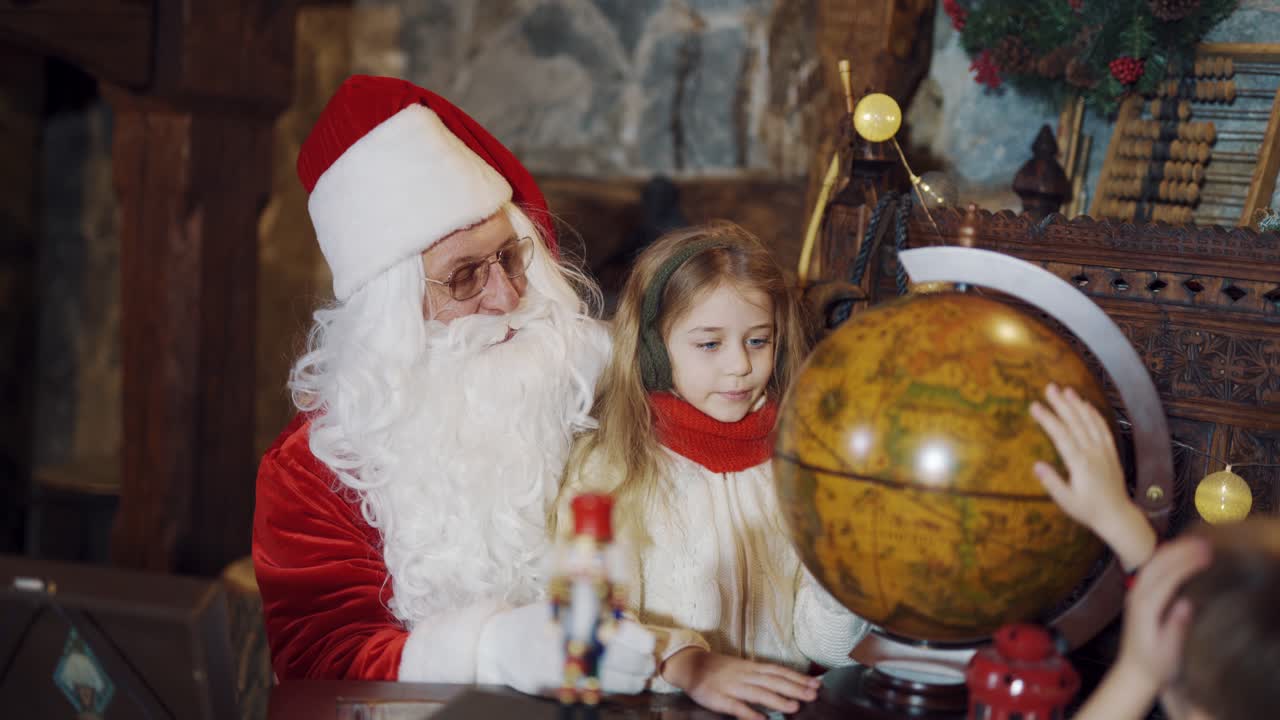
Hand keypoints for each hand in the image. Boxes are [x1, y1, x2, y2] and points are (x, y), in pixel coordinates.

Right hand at [476, 604, 656, 695]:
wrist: (501, 644)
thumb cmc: (537, 620)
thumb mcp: (567, 606)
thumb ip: (600, 611)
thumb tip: (633, 623)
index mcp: (581, 619)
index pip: (626, 634)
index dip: (643, 641)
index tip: (648, 644)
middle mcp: (578, 644)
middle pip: (629, 660)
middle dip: (644, 663)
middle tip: (648, 662)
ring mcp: (572, 667)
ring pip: (621, 681)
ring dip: (636, 679)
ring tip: (639, 674)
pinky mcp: (566, 686)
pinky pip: (603, 692)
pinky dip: (618, 690)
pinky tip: (622, 684)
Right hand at [661, 647, 818, 719]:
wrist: (690, 665)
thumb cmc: (719, 669)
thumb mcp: (742, 667)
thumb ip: (761, 675)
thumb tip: (785, 682)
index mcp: (751, 667)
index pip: (779, 671)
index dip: (797, 677)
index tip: (816, 683)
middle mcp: (745, 675)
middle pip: (773, 681)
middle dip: (795, 688)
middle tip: (813, 694)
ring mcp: (733, 687)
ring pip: (758, 693)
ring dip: (777, 700)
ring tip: (795, 707)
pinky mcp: (719, 699)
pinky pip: (737, 707)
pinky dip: (750, 713)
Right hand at [1029, 383, 1155, 569]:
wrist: (1117, 516)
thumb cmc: (1089, 510)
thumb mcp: (1066, 501)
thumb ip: (1052, 483)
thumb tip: (1036, 465)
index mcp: (1080, 464)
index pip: (1061, 436)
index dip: (1048, 419)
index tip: (1035, 406)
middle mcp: (1093, 453)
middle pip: (1076, 423)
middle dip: (1061, 404)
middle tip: (1049, 388)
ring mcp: (1104, 451)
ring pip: (1090, 423)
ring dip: (1078, 405)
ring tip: (1066, 390)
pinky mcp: (1111, 453)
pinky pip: (1104, 429)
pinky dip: (1095, 415)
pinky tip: (1087, 406)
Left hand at [1114, 537, 1211, 693]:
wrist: (1135, 670)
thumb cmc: (1157, 664)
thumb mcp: (1169, 652)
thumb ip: (1176, 628)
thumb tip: (1186, 603)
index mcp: (1145, 609)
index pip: (1166, 579)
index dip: (1186, 564)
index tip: (1206, 554)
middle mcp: (1136, 596)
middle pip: (1157, 565)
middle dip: (1180, 551)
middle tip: (1205, 542)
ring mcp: (1135, 593)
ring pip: (1151, 564)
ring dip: (1172, 550)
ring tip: (1195, 540)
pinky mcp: (1138, 594)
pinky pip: (1150, 569)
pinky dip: (1164, 556)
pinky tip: (1177, 549)